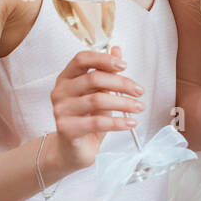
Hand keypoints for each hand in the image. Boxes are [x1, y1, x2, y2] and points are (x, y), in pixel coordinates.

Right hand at [49, 48, 146, 170]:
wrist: (72, 150)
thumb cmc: (86, 119)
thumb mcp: (98, 93)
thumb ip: (106, 72)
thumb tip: (117, 50)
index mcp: (66, 77)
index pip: (82, 59)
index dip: (103, 59)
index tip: (124, 65)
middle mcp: (60, 91)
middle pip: (93, 78)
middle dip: (121, 83)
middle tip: (139, 91)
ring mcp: (61, 110)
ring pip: (97, 100)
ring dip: (124, 103)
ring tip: (139, 107)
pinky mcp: (66, 128)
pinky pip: (97, 122)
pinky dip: (118, 122)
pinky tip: (130, 123)